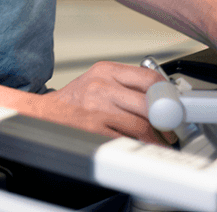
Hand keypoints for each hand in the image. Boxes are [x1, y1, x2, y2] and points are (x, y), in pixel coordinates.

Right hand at [36, 61, 168, 144]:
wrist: (43, 114)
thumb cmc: (73, 100)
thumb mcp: (98, 79)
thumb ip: (125, 83)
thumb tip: (159, 95)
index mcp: (106, 70)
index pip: (148, 77)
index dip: (165, 93)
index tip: (173, 103)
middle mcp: (102, 87)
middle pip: (147, 103)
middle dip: (165, 117)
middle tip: (172, 124)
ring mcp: (97, 110)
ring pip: (140, 125)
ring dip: (156, 136)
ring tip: (162, 139)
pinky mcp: (93, 131)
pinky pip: (125, 140)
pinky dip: (139, 145)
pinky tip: (143, 146)